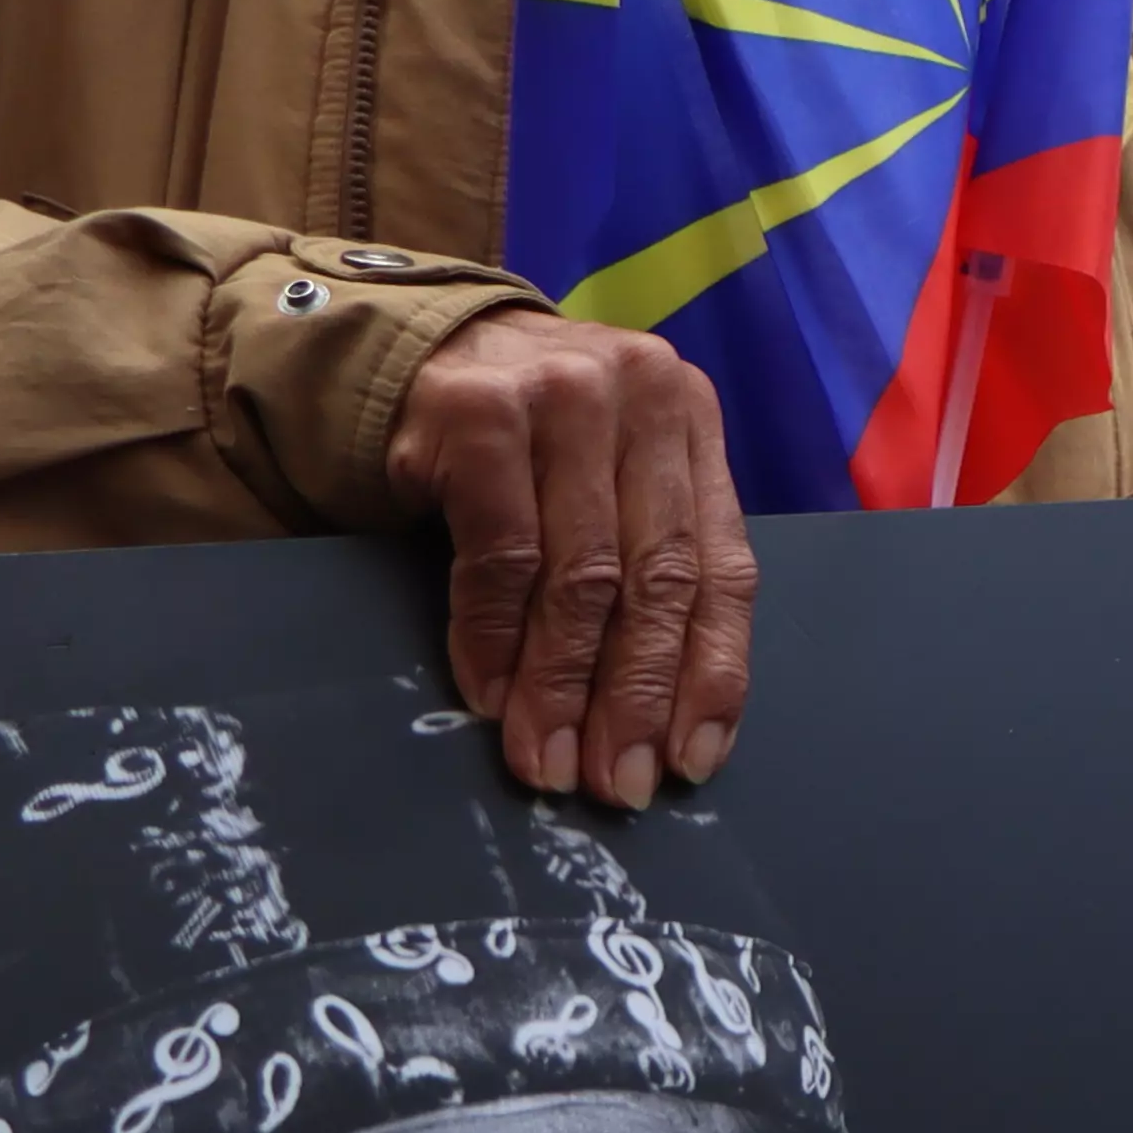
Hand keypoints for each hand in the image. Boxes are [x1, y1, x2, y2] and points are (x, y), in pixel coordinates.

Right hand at [388, 307, 754, 807]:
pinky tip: (492, 697)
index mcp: (692, 420)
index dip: (710, 674)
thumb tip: (668, 716)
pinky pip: (500, 557)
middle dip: (636, 697)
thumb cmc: (525, 438)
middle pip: (656, 580)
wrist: (410, 350)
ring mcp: (563, 396)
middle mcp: (642, 396)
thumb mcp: (607, 478)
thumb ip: (648, 557)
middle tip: (616, 782)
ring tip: (549, 759)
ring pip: (581, 576)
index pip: (722, 569)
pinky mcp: (479, 414)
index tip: (690, 761)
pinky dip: (495, 639)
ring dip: (563, 686)